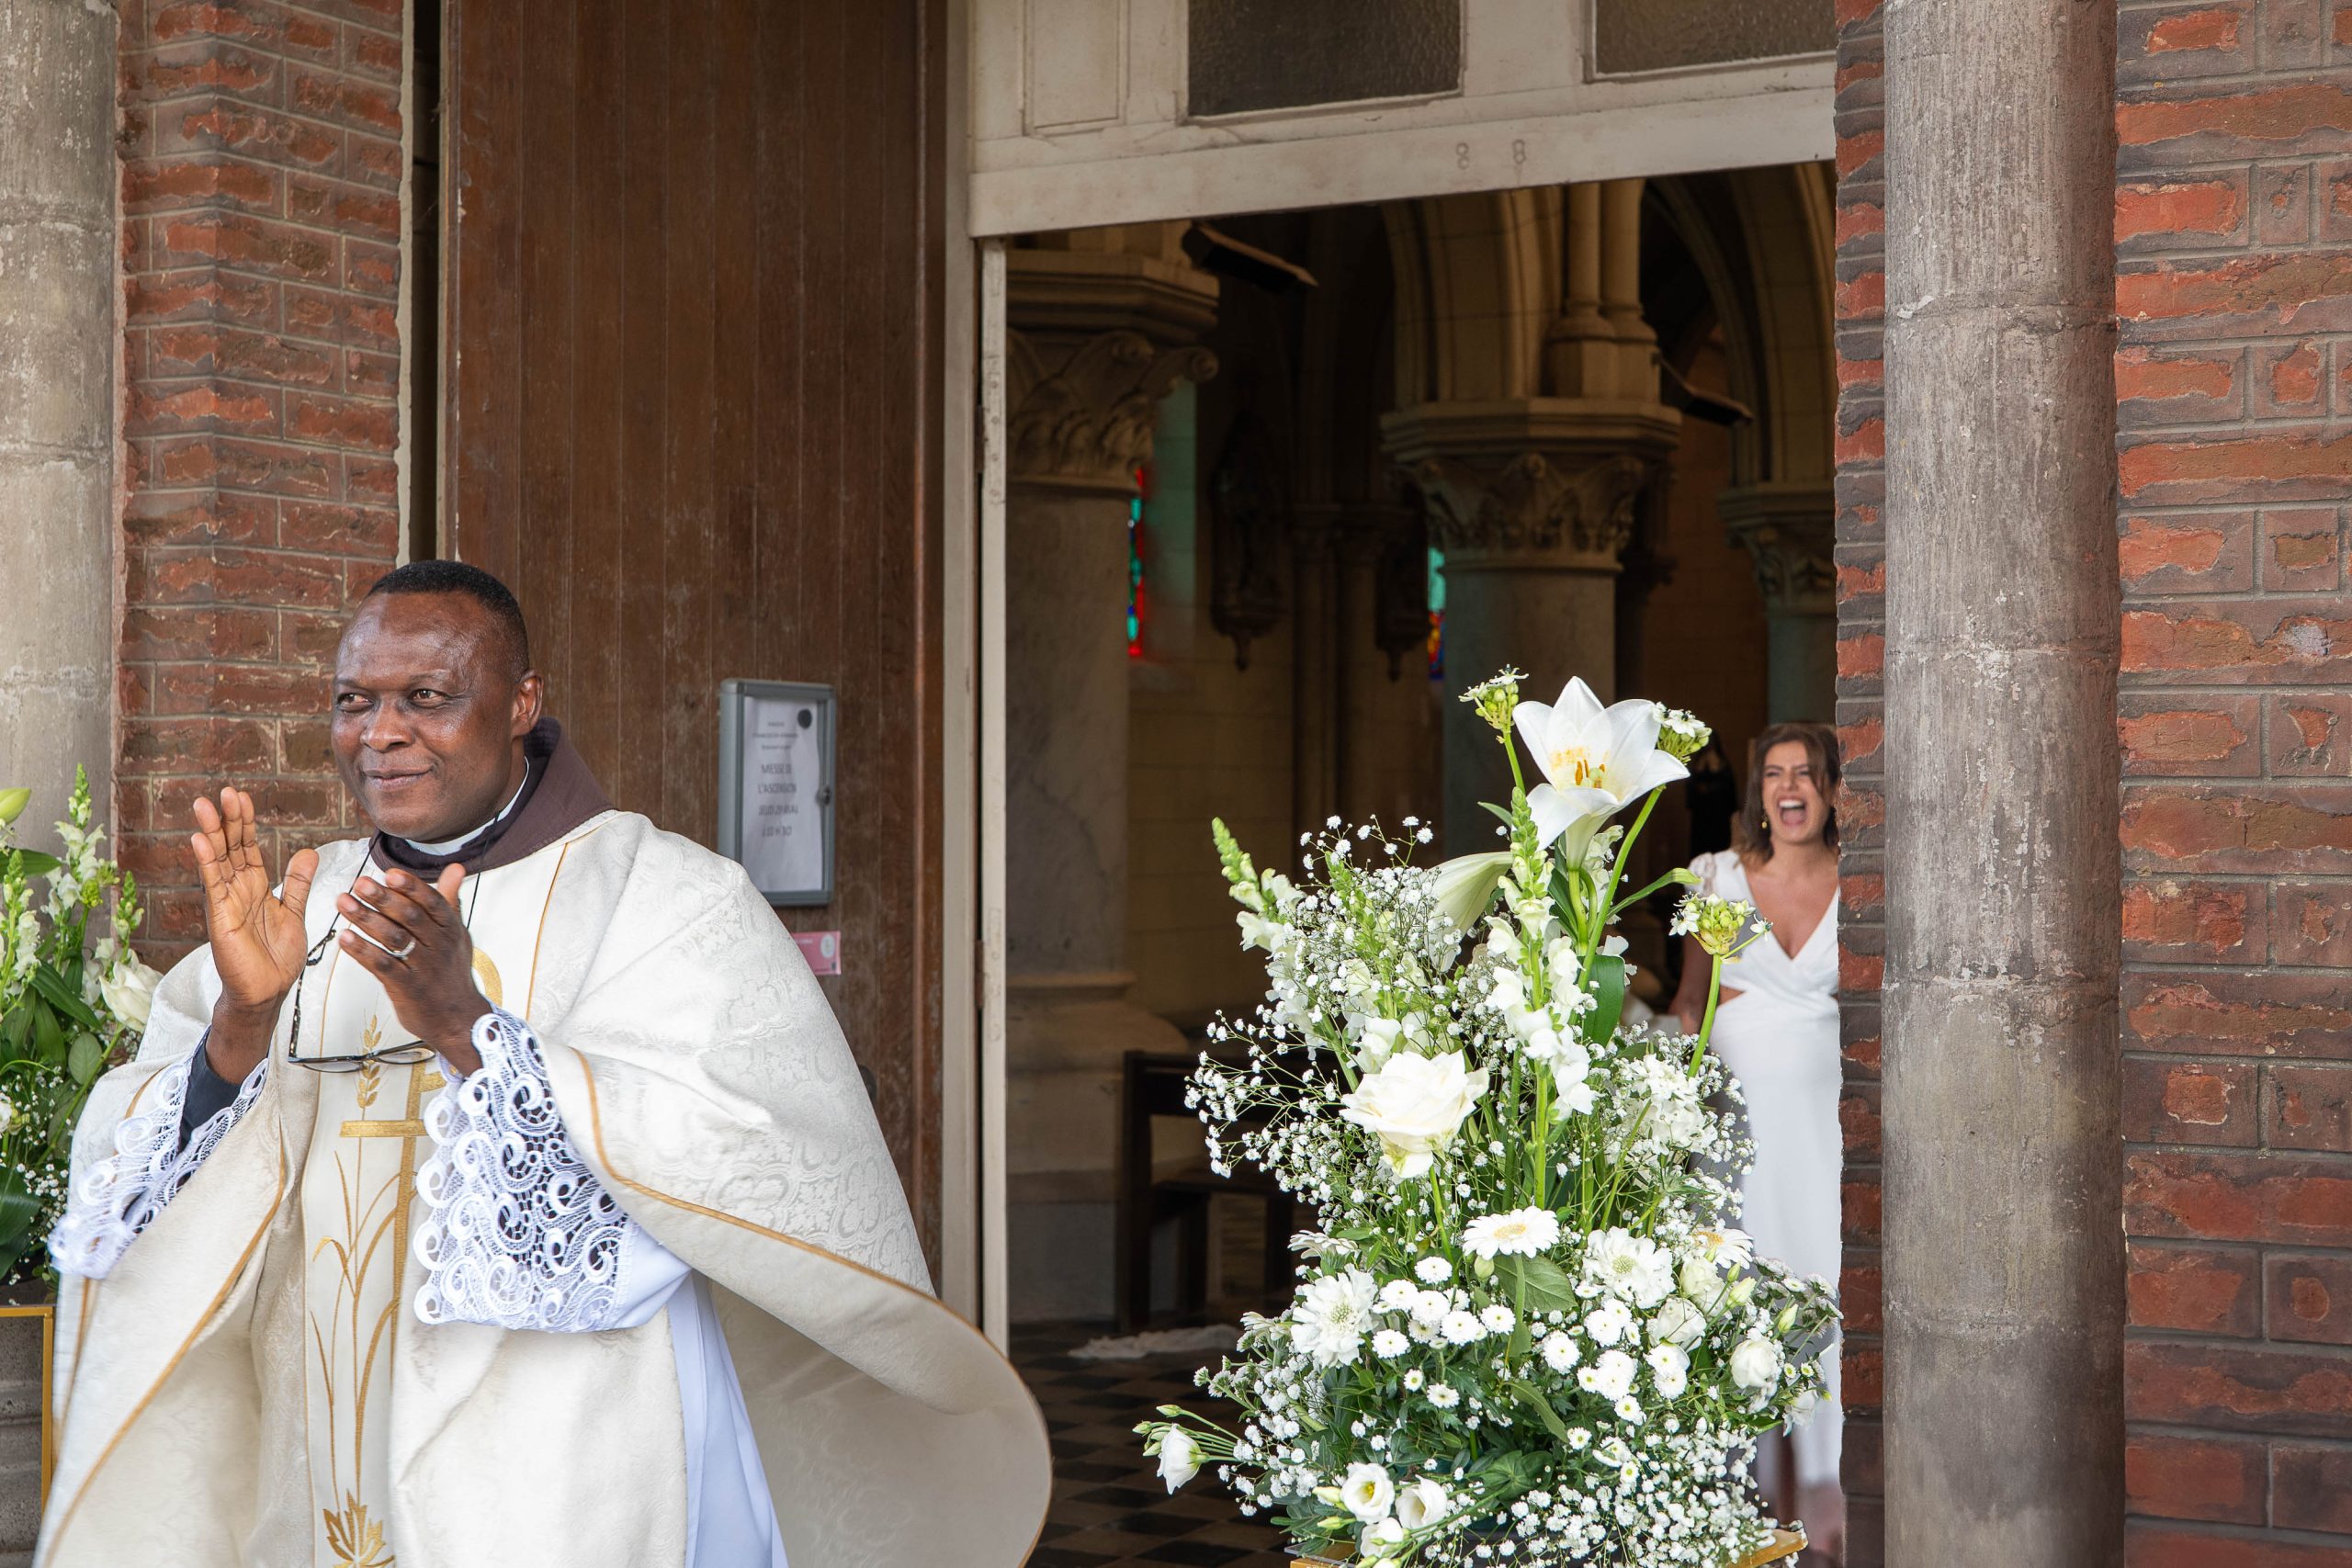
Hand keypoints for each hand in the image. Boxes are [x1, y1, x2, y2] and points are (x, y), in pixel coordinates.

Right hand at [191, 789, 318, 1078]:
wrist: (267, 993)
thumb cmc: (276, 957)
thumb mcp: (294, 912)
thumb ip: (298, 883)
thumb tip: (309, 851)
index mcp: (255, 887)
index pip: (248, 847)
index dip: (245, 822)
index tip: (242, 796)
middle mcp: (237, 891)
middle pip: (231, 848)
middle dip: (228, 820)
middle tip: (224, 791)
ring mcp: (226, 903)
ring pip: (218, 861)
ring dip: (212, 833)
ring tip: (204, 805)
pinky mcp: (220, 918)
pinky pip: (213, 885)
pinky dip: (207, 862)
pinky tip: (200, 840)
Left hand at [334, 865, 489, 1074]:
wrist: (459, 1018)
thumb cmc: (452, 972)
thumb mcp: (457, 934)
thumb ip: (450, 900)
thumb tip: (455, 868)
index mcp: (450, 928)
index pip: (432, 901)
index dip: (411, 886)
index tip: (390, 873)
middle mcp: (439, 945)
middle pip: (410, 917)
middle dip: (383, 898)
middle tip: (360, 884)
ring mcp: (423, 967)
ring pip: (393, 938)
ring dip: (366, 919)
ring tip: (344, 903)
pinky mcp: (407, 987)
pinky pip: (382, 966)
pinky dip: (362, 951)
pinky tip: (346, 939)